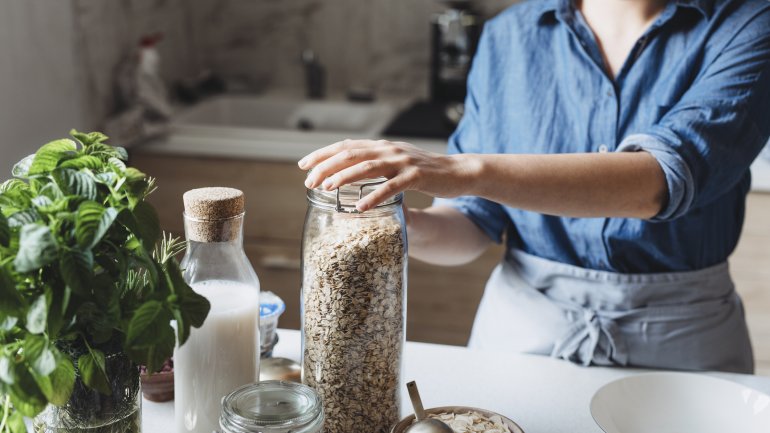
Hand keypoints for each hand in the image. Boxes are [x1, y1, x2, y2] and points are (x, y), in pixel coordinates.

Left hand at [298, 139, 474, 211]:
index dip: (322, 154)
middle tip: (309, 181)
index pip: (346, 146)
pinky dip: (373, 196)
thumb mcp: (396, 163)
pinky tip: (360, 207)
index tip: (303, 165)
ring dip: (345, 178)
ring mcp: (403, 162)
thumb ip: (375, 164)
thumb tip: (348, 172)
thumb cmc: (424, 171)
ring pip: (368, 167)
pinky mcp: (416, 176)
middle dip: (327, 167)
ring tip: (327, 189)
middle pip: (351, 154)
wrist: (458, 172)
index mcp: (382, 146)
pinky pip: (391, 187)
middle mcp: (389, 150)